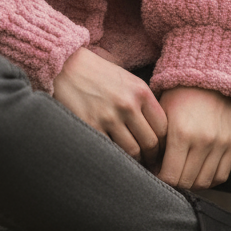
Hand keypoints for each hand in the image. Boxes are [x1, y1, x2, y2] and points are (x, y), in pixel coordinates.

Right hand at [53, 47, 167, 166]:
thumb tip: (158, 129)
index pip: (163, 127)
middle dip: (151, 157)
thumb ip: (142, 100)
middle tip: (148, 163)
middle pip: (150, 142)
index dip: (163, 143)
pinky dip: (115, 158)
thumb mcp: (127, 79)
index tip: (159, 150)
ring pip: (132, 151)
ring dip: (134, 161)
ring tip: (132, 163)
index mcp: (140, 91)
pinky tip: (114, 158)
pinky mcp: (91, 126)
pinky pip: (111, 151)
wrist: (67, 66)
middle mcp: (128, 104)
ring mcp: (109, 116)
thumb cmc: (99, 73)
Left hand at [156, 87, 230, 190]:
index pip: (170, 176)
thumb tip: (154, 170)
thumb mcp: (162, 116)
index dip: (161, 180)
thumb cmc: (179, 97)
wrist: (208, 78)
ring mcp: (220, 144)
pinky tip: (199, 172)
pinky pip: (221, 175)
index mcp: (181, 133)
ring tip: (183, 174)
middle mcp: (203, 141)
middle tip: (168, 176)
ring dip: (192, 184)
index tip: (157, 174)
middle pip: (187, 182)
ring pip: (204, 182)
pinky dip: (209, 179)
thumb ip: (157, 144)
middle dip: (174, 183)